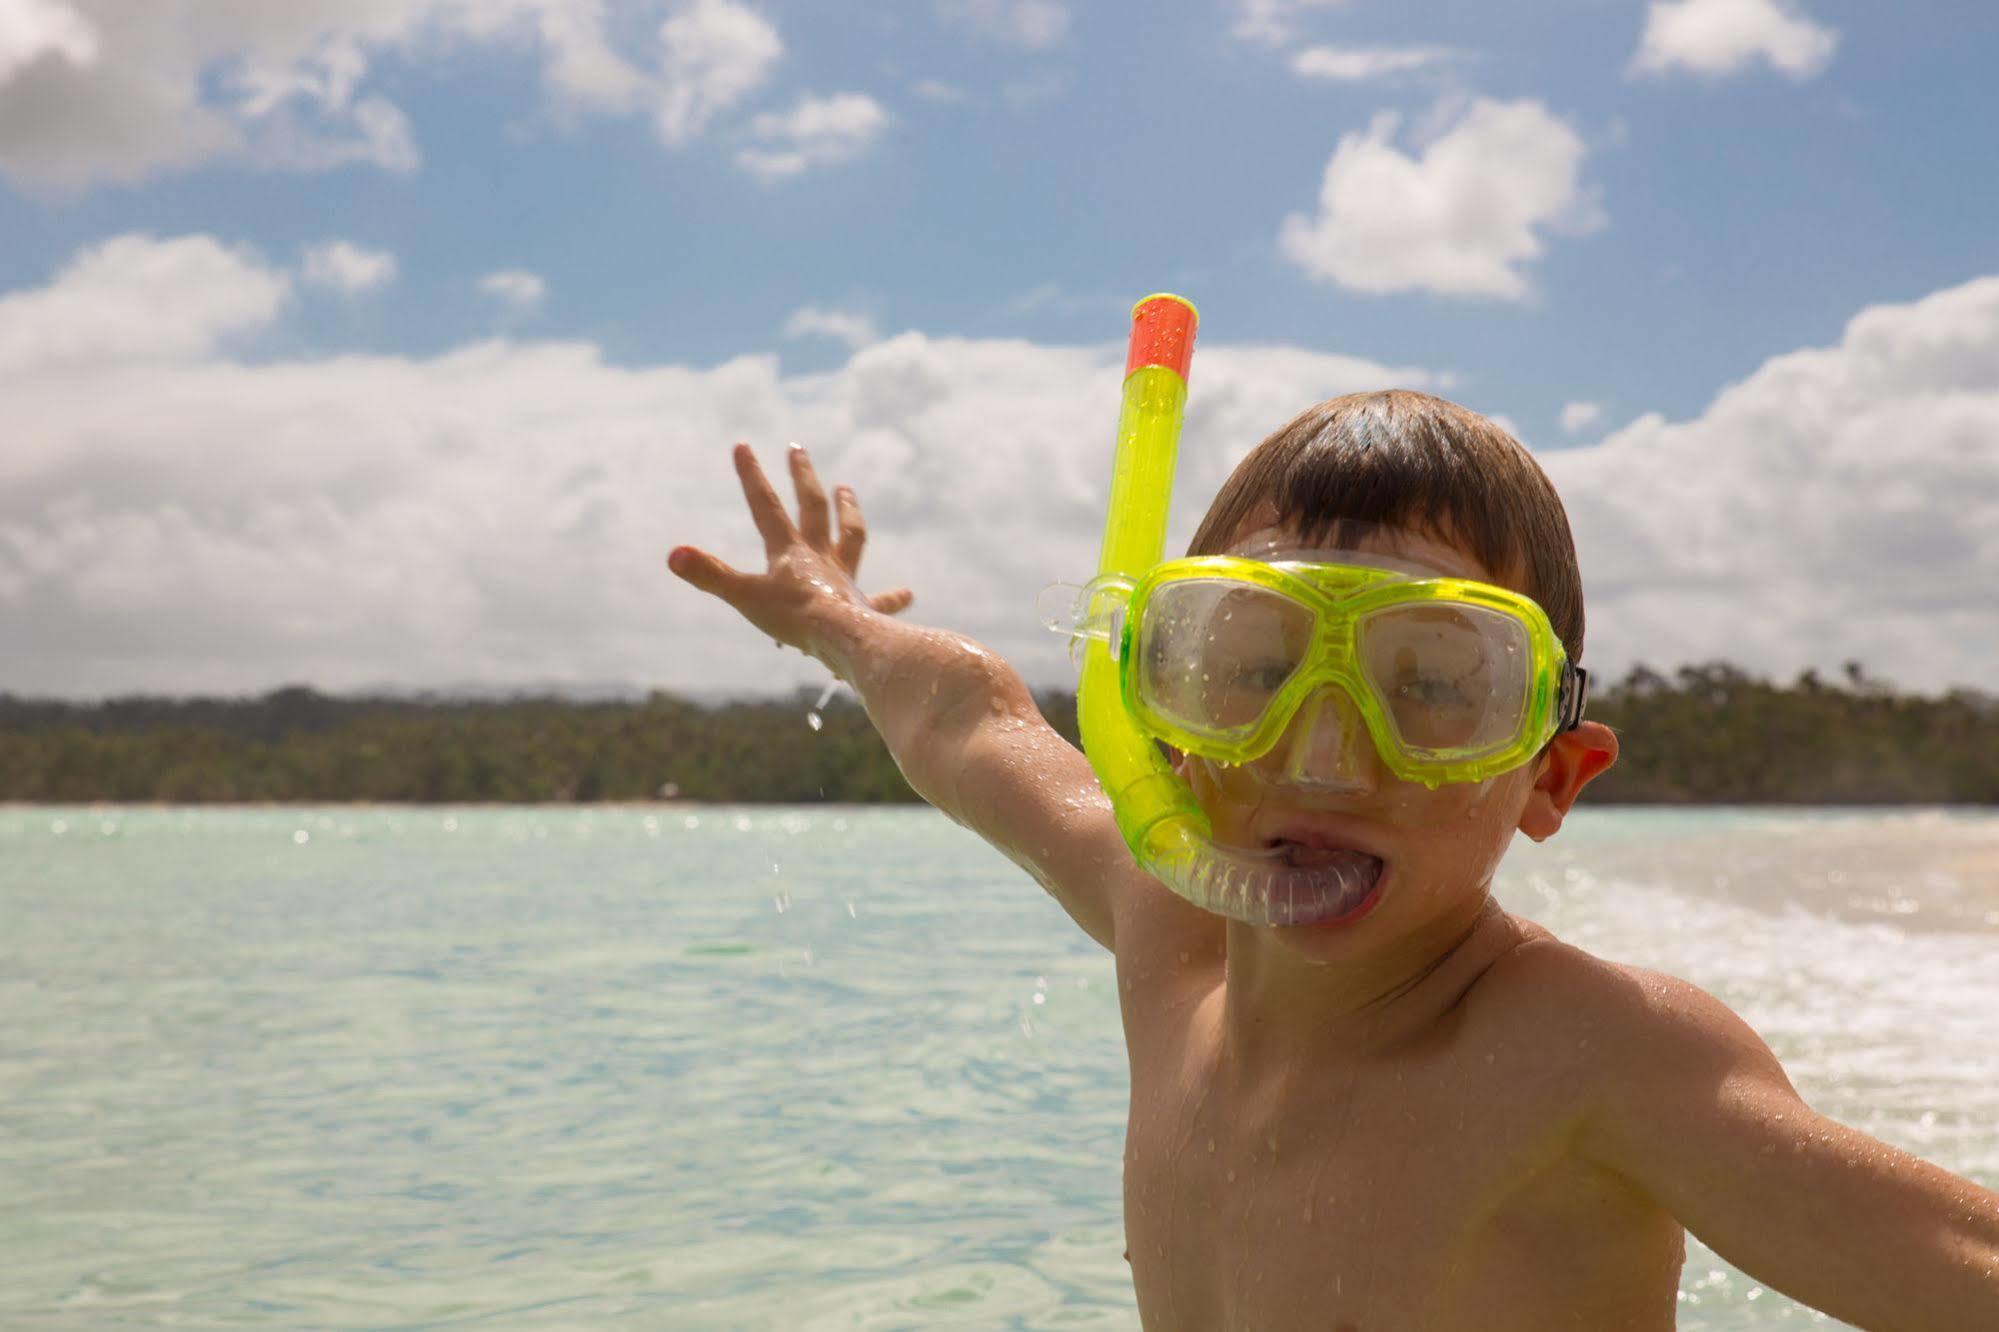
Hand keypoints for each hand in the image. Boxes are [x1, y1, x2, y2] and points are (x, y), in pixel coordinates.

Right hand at [668, 442, 914, 657]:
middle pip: (813, 507)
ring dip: (848, 511)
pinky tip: (908, 594)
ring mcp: (844, 579)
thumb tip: (673, 554)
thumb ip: (709, 575)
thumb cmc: (794, 619)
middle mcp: (819, 557)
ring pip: (849, 536)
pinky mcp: (865, 607)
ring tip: (847, 489)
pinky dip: (893, 598)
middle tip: (797, 449)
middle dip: (802, 477)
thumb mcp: (745, 597)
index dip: (751, 476)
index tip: (742, 444)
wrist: (843, 640)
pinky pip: (880, 601)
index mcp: (789, 552)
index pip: (765, 507)